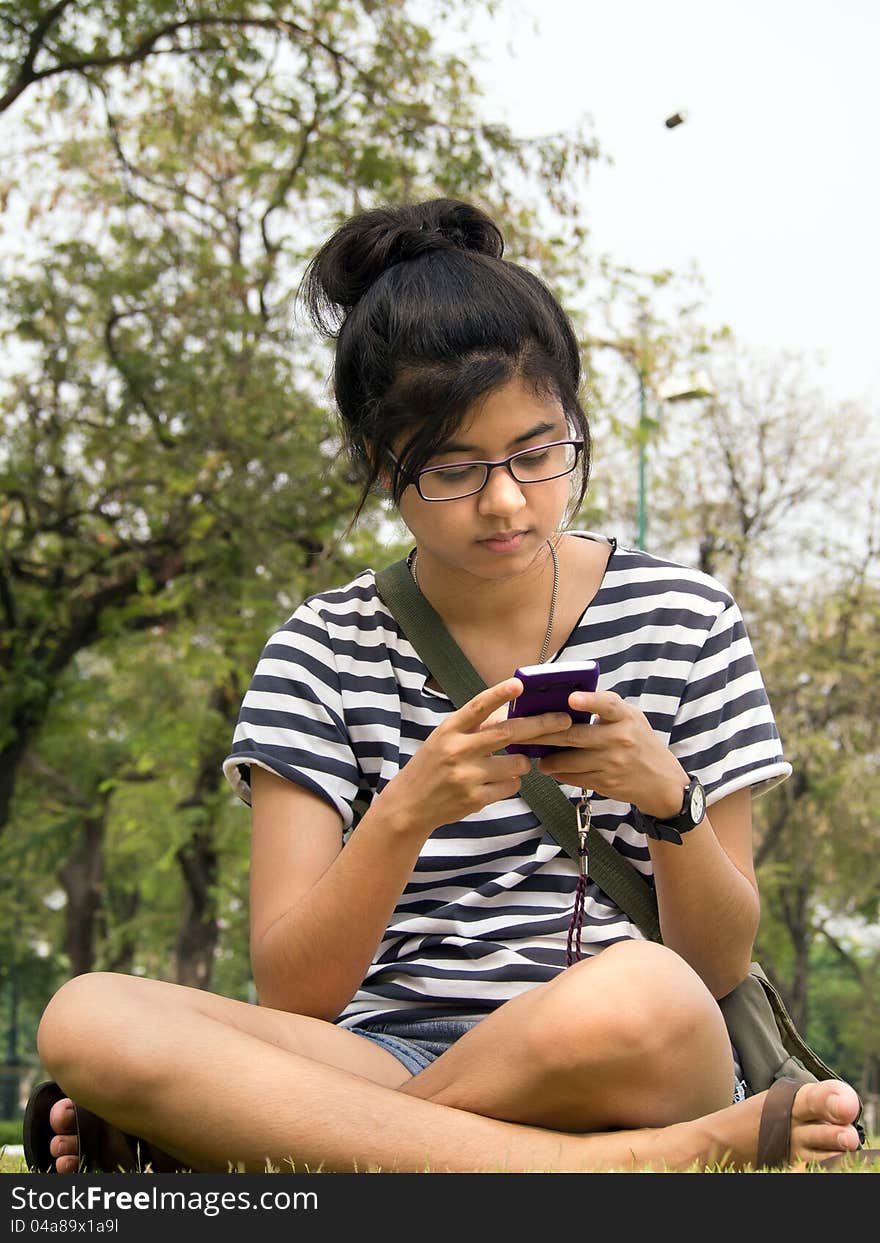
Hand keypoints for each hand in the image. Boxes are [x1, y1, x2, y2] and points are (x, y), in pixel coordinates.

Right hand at [380, 678, 571, 836]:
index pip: (477, 707)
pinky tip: (497, 782)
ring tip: (512, 763)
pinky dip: (512, 782)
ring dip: (524, 762)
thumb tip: (511, 711)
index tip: (520, 684)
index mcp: (450, 730)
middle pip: (508, 733)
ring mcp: (467, 776)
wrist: (410, 805)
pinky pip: (511, 786)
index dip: (499, 694)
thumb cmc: (432, 765)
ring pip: (517, 764)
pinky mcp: (475, 799)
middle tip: (563, 720)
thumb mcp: (445, 738)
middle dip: (541, 725)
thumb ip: (475, 725)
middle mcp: (457, 750)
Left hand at [536, 690, 688, 818]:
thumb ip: (605, 707)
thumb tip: (566, 699)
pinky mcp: (606, 783)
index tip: (571, 699)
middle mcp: (620, 739)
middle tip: (522, 733)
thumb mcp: (631, 718)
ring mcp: (612, 763)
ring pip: (569, 761)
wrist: (662, 782)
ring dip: (548, 759)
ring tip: (537, 756)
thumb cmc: (639, 742)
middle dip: (544, 735)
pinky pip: (574, 777)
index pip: (608, 705)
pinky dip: (559, 773)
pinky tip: (552, 768)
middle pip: (574, 736)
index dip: (589, 701)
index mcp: (626, 717)